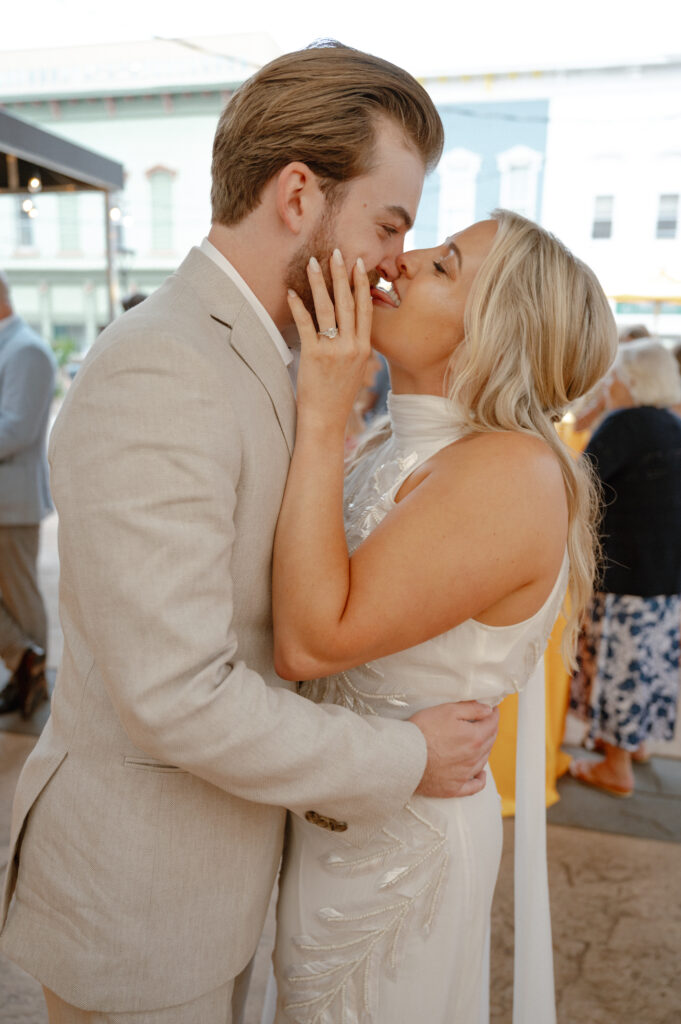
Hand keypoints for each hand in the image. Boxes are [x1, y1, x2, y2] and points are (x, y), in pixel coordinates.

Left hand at [287, 250, 371, 431]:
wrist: (325, 420)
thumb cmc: (337, 397)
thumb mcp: (355, 371)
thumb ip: (354, 348)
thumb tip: (349, 330)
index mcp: (364, 348)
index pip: (365, 309)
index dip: (362, 284)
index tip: (358, 264)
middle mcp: (352, 346)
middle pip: (347, 302)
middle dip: (341, 275)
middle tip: (336, 252)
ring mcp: (334, 350)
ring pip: (327, 309)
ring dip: (319, 283)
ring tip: (312, 263)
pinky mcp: (314, 356)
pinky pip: (305, 325)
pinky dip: (298, 306)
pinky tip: (291, 292)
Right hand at [409, 701, 499, 797]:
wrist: (404, 756)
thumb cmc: (423, 731)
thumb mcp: (447, 710)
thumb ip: (471, 709)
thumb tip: (488, 710)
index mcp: (474, 738)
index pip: (492, 724)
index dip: (494, 714)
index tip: (493, 709)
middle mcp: (473, 758)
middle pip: (490, 742)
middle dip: (490, 729)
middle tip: (487, 722)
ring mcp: (464, 774)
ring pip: (483, 761)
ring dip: (485, 749)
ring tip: (481, 741)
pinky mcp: (454, 788)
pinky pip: (474, 786)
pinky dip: (481, 779)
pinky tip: (481, 774)